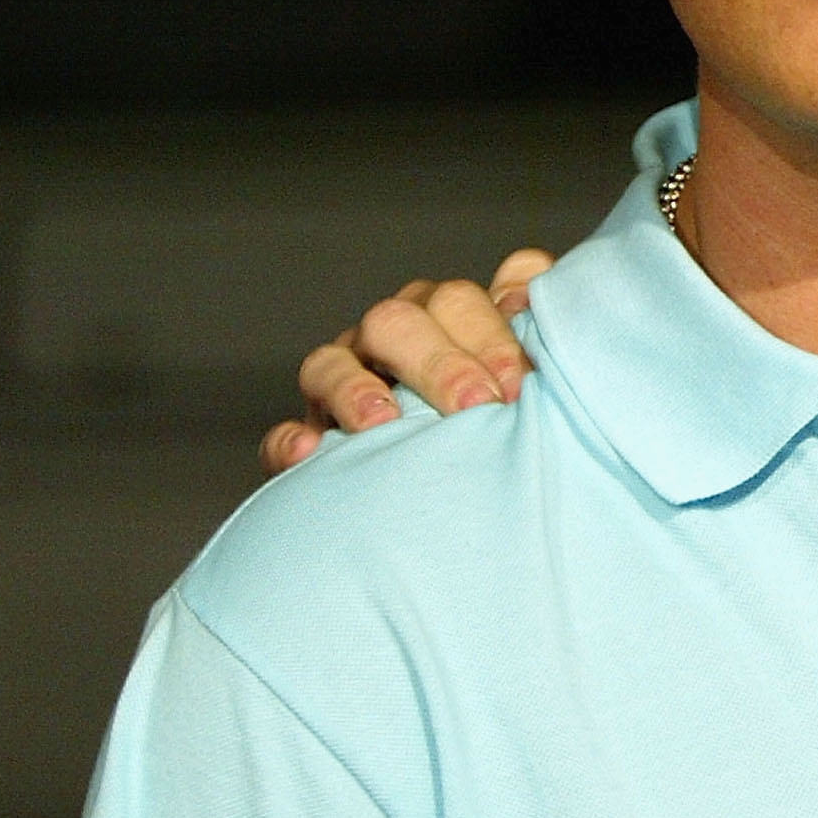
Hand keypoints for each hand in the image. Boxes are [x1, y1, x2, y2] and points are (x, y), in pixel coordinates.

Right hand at [261, 249, 553, 472]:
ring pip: (330, 364)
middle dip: (440, 362)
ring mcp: (341, 388)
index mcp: (446, 321)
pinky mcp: (307, 443)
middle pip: (398, 321)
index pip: (462, 300)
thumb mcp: (524, 386)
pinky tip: (307, 452)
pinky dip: (289, 441)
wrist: (452, 517)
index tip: (521, 381)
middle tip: (478, 407)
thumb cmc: (502, 434)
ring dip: (355, 389)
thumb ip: (535, 336)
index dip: (491, 328)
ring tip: (384, 422)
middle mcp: (389, 343)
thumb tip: (530, 301)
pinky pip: (283, 437)